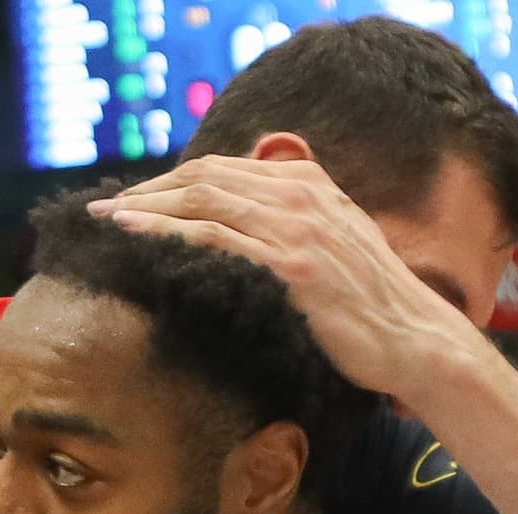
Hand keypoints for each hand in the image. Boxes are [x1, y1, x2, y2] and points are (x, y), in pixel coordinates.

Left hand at [92, 157, 482, 397]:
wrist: (413, 339)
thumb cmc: (371, 305)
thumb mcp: (337, 244)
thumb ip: (297, 220)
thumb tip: (248, 217)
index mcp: (309, 183)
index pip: (223, 170)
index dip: (171, 181)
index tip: (136, 201)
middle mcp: (301, 195)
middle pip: (204, 178)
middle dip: (148, 190)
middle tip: (104, 210)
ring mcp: (296, 227)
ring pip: (203, 201)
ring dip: (147, 208)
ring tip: (106, 220)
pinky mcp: (292, 264)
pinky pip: (216, 237)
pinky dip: (169, 232)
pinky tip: (137, 236)